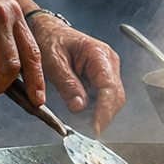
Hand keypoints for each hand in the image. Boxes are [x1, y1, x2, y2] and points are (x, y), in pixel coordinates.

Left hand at [30, 15, 126, 132]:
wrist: (47, 29)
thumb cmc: (49, 39)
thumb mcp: (52, 61)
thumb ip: (66, 83)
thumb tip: (79, 107)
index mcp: (99, 54)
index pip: (110, 88)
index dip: (104, 111)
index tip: (95, 128)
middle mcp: (108, 62)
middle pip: (115, 97)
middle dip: (103, 117)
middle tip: (87, 134)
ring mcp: (107, 70)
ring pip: (112, 100)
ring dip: (100, 115)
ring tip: (83, 127)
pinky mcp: (101, 78)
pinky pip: (104, 98)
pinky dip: (96, 110)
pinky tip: (84, 117)